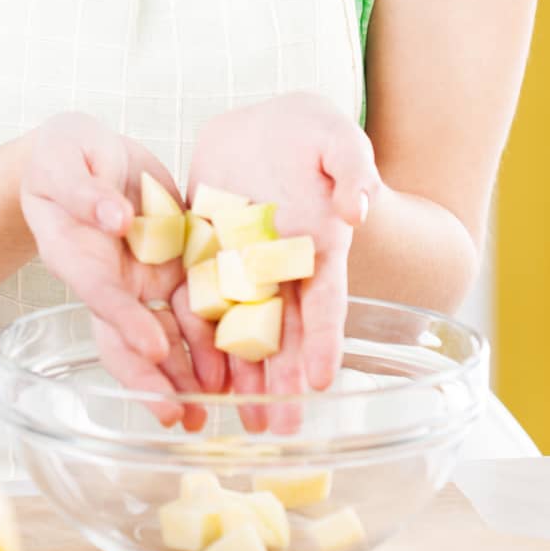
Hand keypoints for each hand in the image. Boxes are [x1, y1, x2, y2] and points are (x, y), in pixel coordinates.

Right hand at [19, 112, 207, 428]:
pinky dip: (214, 334)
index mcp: (75, 256)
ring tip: (219, 403)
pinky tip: (238, 362)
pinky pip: (195, 301)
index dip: (125, 322)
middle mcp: (111, 277)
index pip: (102, 295)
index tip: (153, 347)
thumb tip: (114, 217)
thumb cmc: (62, 156)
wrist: (87, 152)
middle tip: (181, 412)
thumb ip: (84, 192)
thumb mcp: (61, 161)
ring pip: (168, 329)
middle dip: (155, 376)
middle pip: (131, 334)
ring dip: (189, 368)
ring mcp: (143, 274)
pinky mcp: (174, 260)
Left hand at [185, 92, 381, 432]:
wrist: (265, 124)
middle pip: (284, 331)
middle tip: (278, 426)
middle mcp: (281, 266)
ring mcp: (241, 263)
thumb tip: (356, 208)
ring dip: (242, 372)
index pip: (325, 302)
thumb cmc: (313, 132)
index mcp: (319, 247)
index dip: (323, 341)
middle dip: (282, 379)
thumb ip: (352, 168)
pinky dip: (195, 332)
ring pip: (240, 326)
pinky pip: (196, 294)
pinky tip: (193, 372)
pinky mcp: (204, 249)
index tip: (319, 380)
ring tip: (239, 418)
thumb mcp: (339, 138)